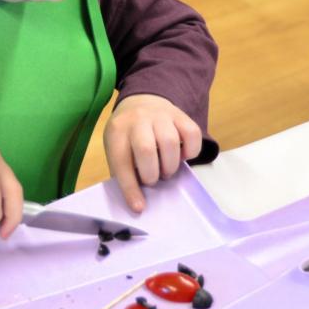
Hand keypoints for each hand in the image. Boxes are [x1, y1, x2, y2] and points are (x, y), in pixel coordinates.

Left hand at [103, 94, 202, 212]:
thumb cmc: (127, 134)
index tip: (139, 207)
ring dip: (170, 165)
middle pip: (146, 149)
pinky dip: (190, 151)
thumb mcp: (116, 147)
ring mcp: (160, 115)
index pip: (121, 162)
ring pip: (170, 142)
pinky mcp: (180, 115)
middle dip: (152, 173)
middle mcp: (137, 119)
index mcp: (116, 131)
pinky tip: (182, 155)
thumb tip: (136, 202)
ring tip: (166, 170)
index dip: (130, 187)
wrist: (141, 101)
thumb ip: (123, 169)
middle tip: (153, 179)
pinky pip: (192, 134)